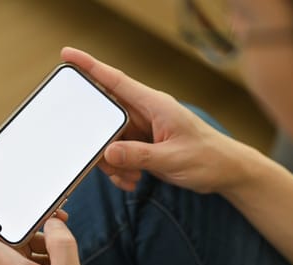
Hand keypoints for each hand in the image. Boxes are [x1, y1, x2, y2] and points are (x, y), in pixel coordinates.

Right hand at [62, 47, 258, 193]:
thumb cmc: (208, 158)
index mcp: (154, 105)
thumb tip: (108, 152)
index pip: (116, 81)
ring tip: (132, 175)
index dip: (90, 67)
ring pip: (110, 141)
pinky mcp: (143, 146)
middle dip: (102, 142)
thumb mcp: (172, 158)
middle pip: (106, 118)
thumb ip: (139, 155)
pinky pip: (119, 155)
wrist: (225, 172)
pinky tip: (134, 180)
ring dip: (114, 162)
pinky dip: (121, 170)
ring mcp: (143, 130)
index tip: (67, 55)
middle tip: (111, 162)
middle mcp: (145, 114)